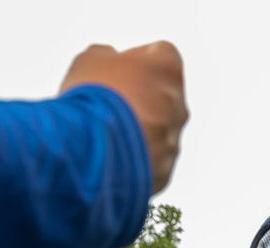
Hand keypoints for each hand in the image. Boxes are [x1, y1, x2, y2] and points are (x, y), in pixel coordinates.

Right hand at [60, 41, 187, 193]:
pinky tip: (108, 155)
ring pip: (156, 132)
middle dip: (137, 98)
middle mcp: (179, 105)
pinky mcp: (164, 171)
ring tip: (102, 134)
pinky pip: (149, 161)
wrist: (94, 149)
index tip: (113, 70)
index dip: (133, 59)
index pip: (159, 54)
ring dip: (135, 130)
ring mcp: (174, 141)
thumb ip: (106, 57)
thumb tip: (108, 62)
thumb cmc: (93, 97)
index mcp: (167, 68)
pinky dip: (132, 158)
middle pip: (159, 96)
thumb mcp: (90, 60)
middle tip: (105, 104)